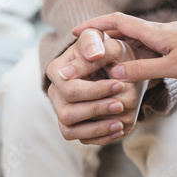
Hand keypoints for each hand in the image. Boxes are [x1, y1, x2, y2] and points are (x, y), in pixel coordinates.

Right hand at [46, 28, 151, 144]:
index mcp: (56, 71)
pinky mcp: (74, 125)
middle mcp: (54, 93)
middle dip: (96, 109)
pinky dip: (99, 137)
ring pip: (69, 129)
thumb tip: (92, 55)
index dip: (94, 90)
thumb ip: (94, 42)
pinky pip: (80, 139)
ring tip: (120, 122)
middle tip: (121, 104)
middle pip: (66, 112)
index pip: (69, 88)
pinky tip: (118, 129)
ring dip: (96, 128)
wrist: (113, 63)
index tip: (118, 84)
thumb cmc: (105, 48)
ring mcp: (62, 110)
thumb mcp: (101, 38)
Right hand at [72, 13, 176, 81]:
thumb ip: (144, 69)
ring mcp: (170, 39)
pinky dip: (138, 57)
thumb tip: (113, 73)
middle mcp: (160, 32)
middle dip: (102, 38)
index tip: (75, 30)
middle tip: (85, 51)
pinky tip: (139, 68)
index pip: (117, 22)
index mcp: (154, 32)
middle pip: (124, 30)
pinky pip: (152, 50)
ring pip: (138, 41)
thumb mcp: (174, 66)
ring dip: (120, 48)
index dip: (94, 25)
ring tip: (105, 62)